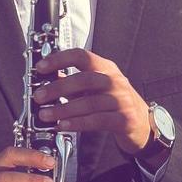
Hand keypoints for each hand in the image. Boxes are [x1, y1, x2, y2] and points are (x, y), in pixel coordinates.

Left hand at [31, 48, 151, 154]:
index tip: (41, 67)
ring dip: (63, 109)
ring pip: (89, 103)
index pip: (82, 56)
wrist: (143, 124)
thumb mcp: (96, 88)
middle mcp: (115, 81)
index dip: (60, 59)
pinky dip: (77, 123)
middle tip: (38, 96)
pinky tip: (63, 126)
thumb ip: (74, 83)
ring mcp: (122, 101)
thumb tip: (48, 78)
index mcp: (106, 68)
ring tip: (45, 115)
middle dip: (58, 88)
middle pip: (84, 79)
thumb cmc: (115, 103)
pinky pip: (97, 121)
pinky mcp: (124, 120)